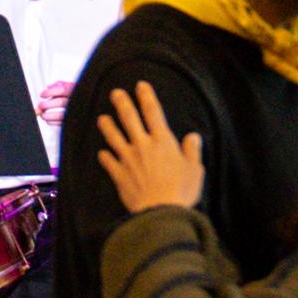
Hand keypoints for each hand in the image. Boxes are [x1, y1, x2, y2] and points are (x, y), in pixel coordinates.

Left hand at [91, 82, 205, 213]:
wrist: (160, 211)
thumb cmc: (181, 191)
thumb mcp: (195, 169)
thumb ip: (192, 151)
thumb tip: (193, 136)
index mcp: (162, 141)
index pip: (153, 112)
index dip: (146, 97)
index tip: (140, 86)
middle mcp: (143, 146)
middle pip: (129, 119)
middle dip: (122, 103)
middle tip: (115, 93)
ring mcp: (128, 159)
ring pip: (114, 137)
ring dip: (108, 127)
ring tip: (102, 118)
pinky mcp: (119, 175)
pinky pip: (109, 162)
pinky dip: (105, 157)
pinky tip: (102, 153)